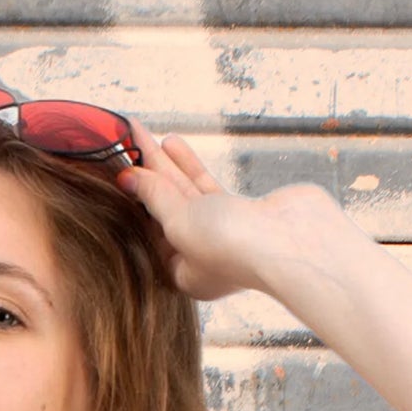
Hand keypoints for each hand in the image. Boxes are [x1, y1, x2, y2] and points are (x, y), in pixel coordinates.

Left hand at [111, 116, 336, 303]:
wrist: (293, 241)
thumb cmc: (233, 246)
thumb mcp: (180, 222)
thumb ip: (154, 198)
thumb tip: (127, 178)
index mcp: (181, 273)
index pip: (148, 232)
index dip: (133, 198)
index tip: (117, 168)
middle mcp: (201, 257)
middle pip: (165, 209)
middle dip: (147, 175)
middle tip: (125, 139)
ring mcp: (223, 233)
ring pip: (185, 194)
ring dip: (166, 166)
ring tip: (146, 137)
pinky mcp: (243, 213)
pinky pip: (206, 187)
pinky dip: (189, 166)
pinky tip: (174, 144)